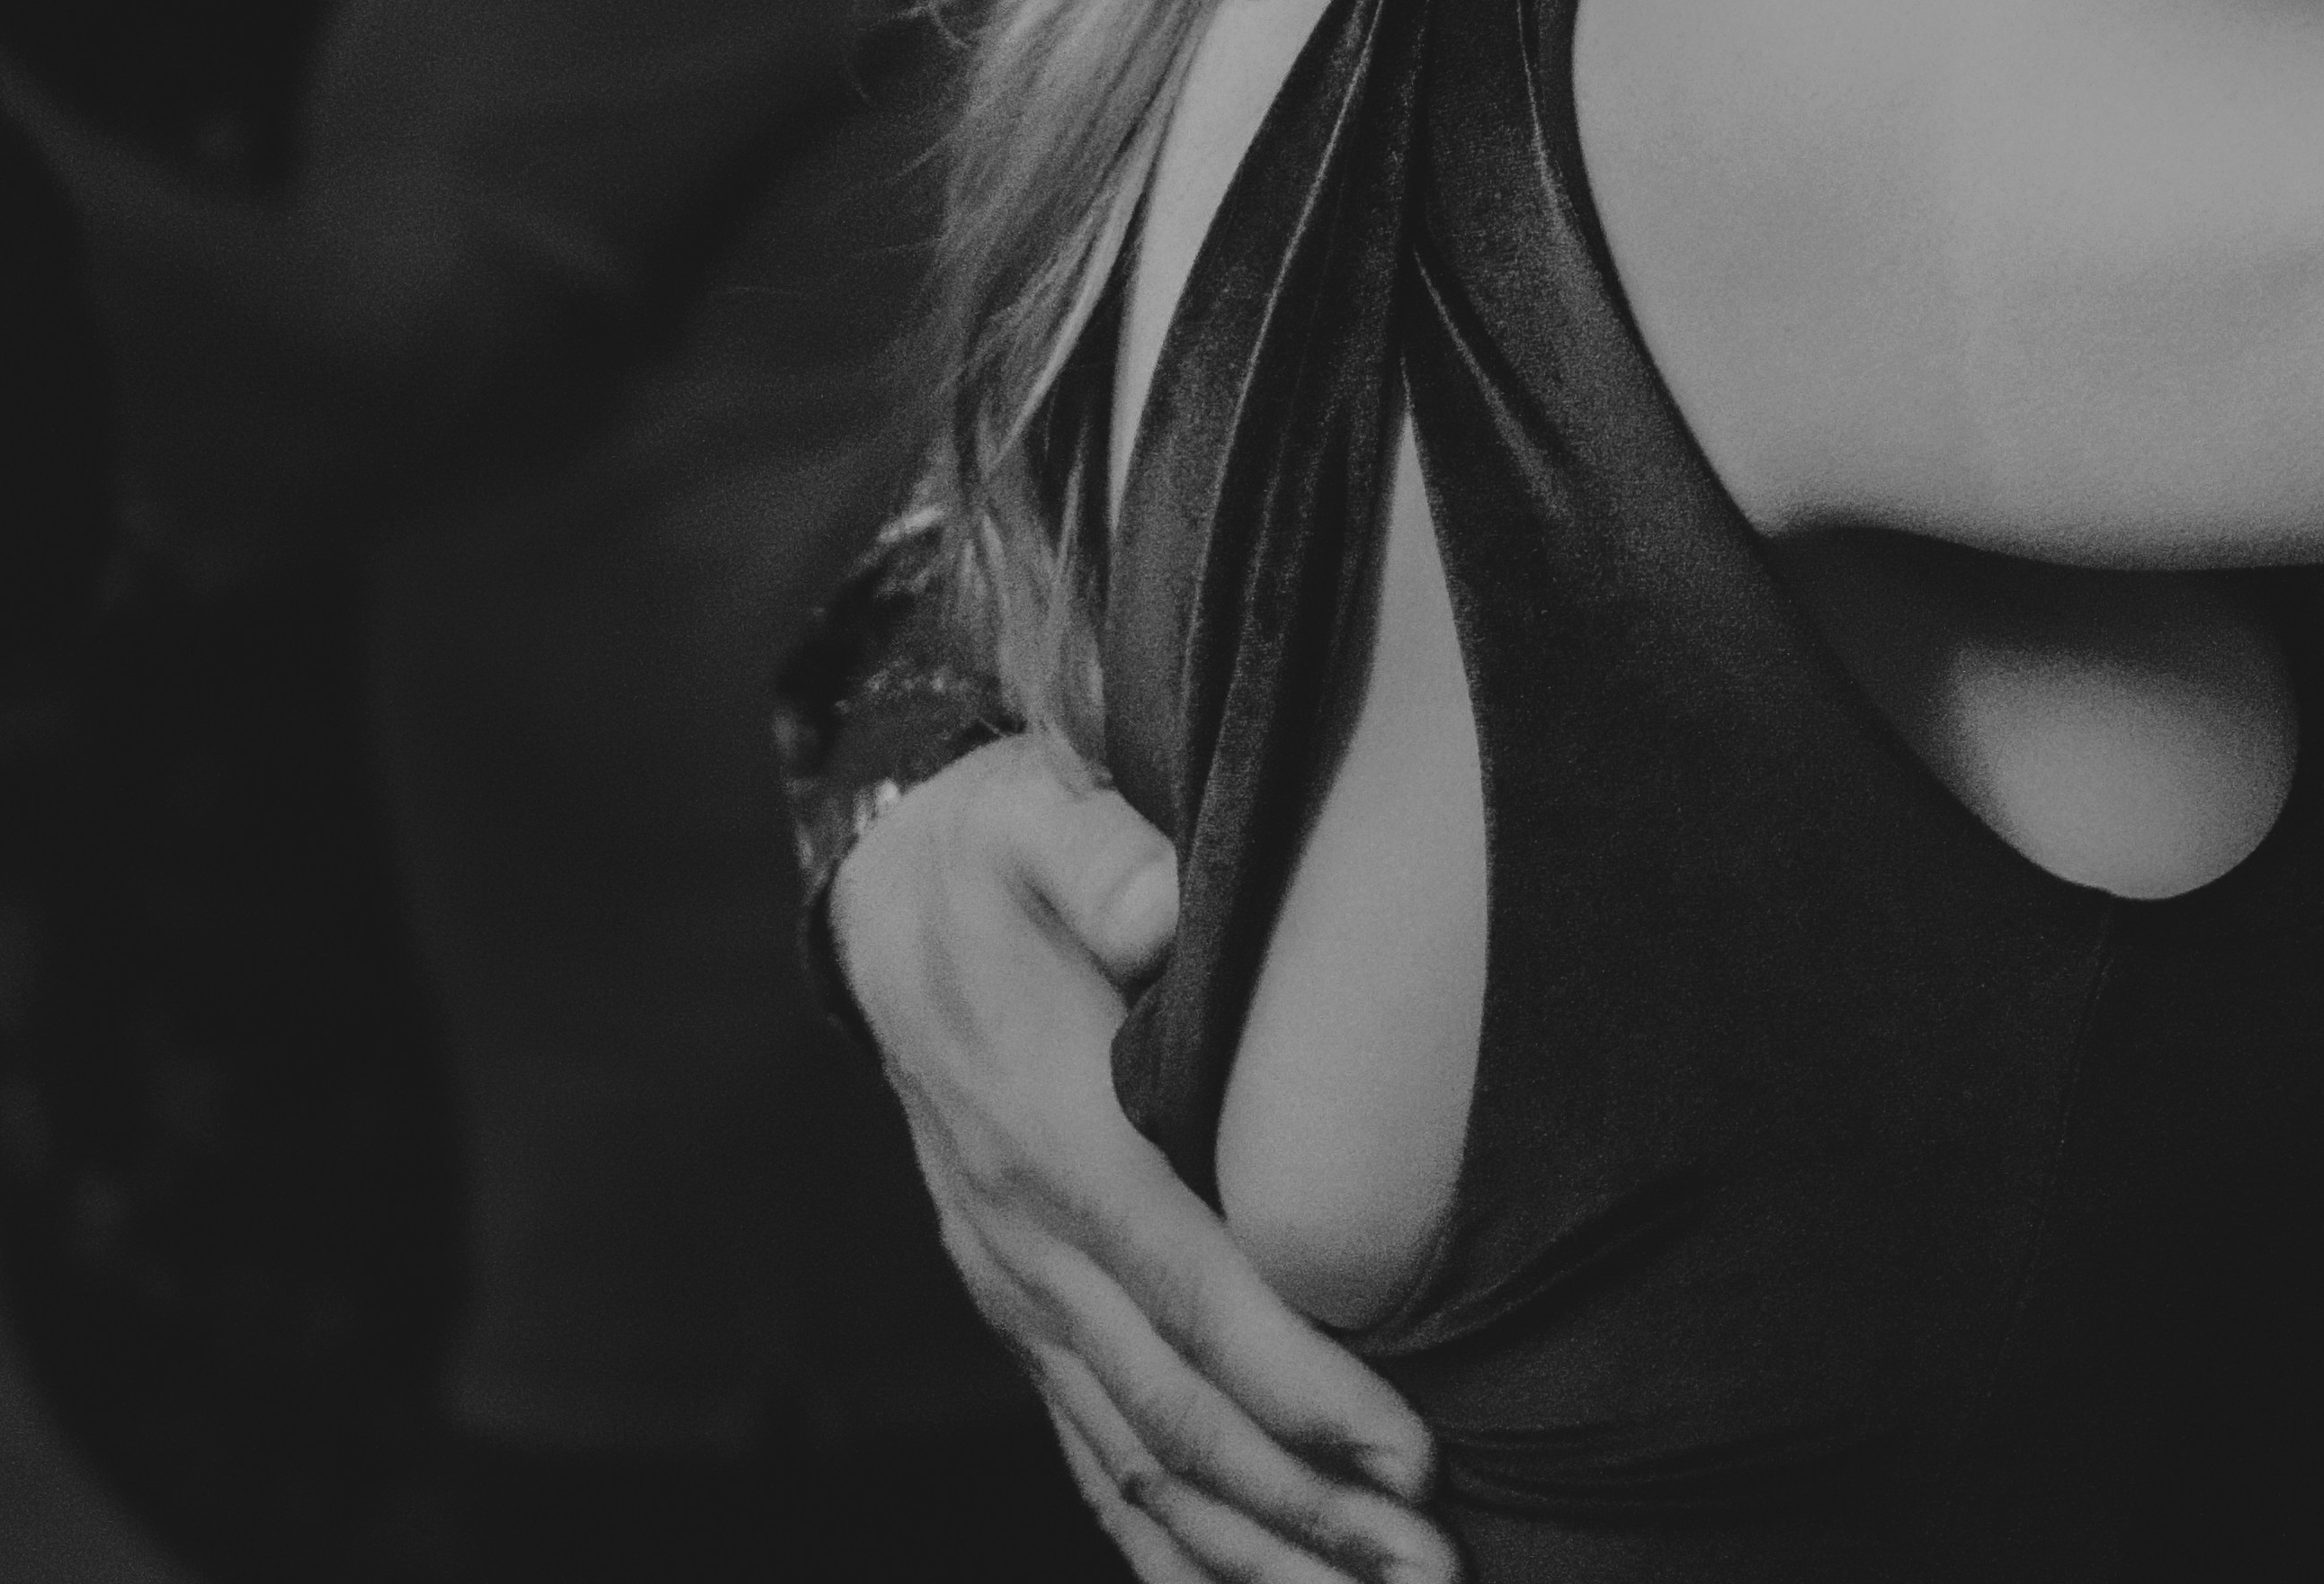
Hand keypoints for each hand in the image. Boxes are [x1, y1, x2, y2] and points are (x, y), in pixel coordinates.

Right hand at [841, 734, 1457, 1583]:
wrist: (887, 903)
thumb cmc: (1004, 853)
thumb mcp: (1039, 816)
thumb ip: (1103, 855)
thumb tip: (1164, 898)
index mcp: (1053, 1134)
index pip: (1190, 1288)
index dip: (1298, 1383)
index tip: (1411, 1454)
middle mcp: (1028, 1242)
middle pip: (1176, 1410)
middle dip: (1306, 1505)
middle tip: (1436, 1569)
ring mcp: (1019, 1293)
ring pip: (1137, 1458)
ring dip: (1254, 1551)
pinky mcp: (1024, 1312)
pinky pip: (1092, 1451)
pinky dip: (1165, 1543)